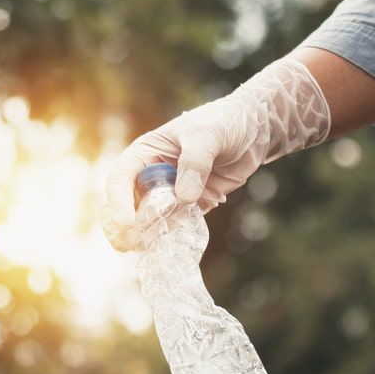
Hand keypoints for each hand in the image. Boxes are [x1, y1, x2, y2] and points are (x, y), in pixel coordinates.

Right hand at [102, 58, 330, 250]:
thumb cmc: (224, 122)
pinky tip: (170, 249)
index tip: (126, 221)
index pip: (121, 177)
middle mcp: (153, 174)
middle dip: (125, 225)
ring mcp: (171, 192)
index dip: (119, 200)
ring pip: (150, 218)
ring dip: (146, 236)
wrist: (255, 130)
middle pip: (129, 204)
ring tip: (146, 251)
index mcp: (146, 152)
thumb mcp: (207, 135)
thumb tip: (183, 198)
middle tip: (127, 245)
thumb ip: (194, 163)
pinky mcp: (191, 205)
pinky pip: (177, 224)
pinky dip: (172, 237)